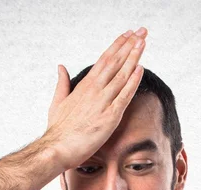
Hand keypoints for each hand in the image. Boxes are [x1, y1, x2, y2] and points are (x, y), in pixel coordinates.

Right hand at [43, 27, 147, 171]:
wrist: (56, 148)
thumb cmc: (57, 130)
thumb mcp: (57, 102)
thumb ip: (62, 83)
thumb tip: (61, 67)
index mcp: (84, 86)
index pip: (104, 60)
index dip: (117, 46)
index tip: (128, 35)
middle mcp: (94, 90)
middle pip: (115, 62)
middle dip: (129, 45)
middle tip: (142, 31)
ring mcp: (102, 103)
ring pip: (121, 75)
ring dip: (134, 57)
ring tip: (143, 42)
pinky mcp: (109, 117)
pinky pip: (124, 96)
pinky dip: (133, 82)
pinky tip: (140, 69)